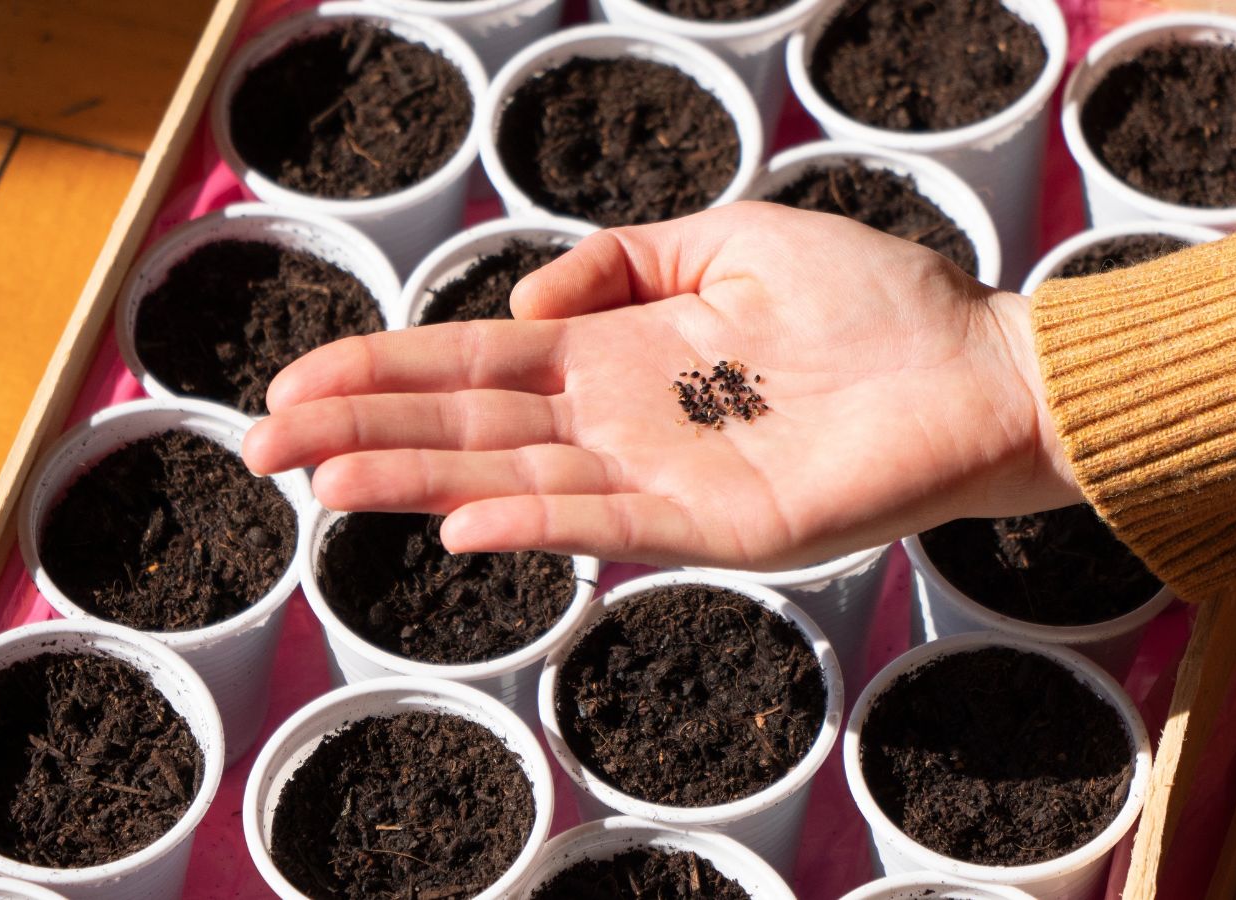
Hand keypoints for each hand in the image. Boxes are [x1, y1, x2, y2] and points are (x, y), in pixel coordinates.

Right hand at [242, 202, 1080, 568]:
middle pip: (472, 425)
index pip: (478, 363)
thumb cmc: (870, 301)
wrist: (976, 367)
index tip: (297, 377)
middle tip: (260, 444)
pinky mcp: (722, 523)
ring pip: (517, 479)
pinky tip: (461, 524)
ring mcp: (666, 477)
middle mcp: (625, 420)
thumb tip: (525, 301)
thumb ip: (618, 260)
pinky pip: (612, 521)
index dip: (386, 369)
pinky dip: (537, 525)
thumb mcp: (725, 240)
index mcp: (620, 353)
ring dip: (418, 482)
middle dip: (365, 431)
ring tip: (323, 481)